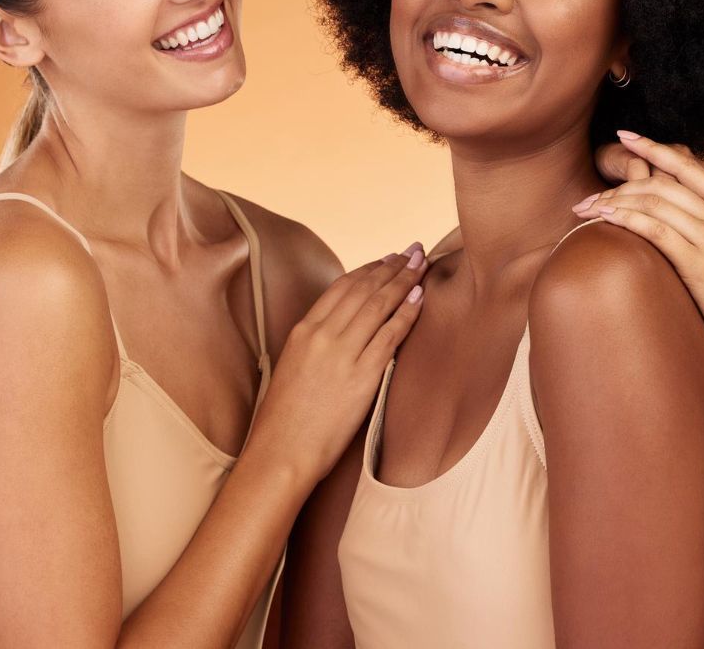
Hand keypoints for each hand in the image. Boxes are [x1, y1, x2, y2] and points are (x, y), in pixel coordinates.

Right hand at [256, 244, 426, 482]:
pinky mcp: (362, 375)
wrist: (281, 452)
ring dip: (404, 280)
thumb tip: (338, 332)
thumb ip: (314, 345)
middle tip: (413, 251)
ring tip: (422, 264)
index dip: (368, 269)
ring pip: (379, 304)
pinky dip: (407, 312)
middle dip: (392, 266)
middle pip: (364, 288)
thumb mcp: (292, 368)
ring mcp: (342, 353)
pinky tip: (420, 297)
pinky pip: (390, 335)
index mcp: (303, 331)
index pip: (342, 287)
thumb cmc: (285, 419)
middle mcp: (322, 335)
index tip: (387, 259)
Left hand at [575, 132, 703, 387]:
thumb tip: (680, 222)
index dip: (656, 148)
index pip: (691, 167)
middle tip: (591, 194)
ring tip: (587, 209)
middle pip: (665, 182)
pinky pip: (656, 228)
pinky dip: (626, 217)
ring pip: (656, 201)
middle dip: (622, 182)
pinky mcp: (701, 263)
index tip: (626, 138)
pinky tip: (605, 218)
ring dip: (615, 200)